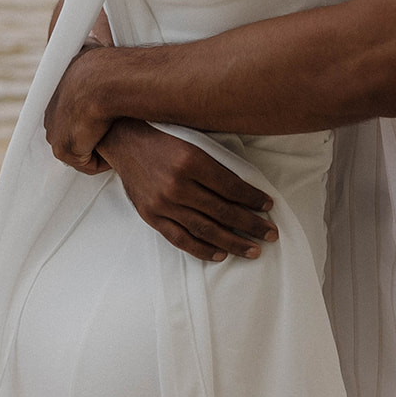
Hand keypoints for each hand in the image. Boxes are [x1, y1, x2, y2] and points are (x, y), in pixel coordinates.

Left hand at [44, 43, 126, 172]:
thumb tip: (93, 37)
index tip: (102, 111)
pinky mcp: (64, 150)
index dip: (86, 114)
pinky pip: (90, 164)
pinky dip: (105, 158)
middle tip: (111, 126)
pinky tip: (114, 139)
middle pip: (73, 133)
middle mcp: (48, 114)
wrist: (103, 79)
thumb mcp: (90, 49)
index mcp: (53, 92)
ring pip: (83, 149)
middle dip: (90, 134)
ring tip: (115, 130)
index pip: (68, 111)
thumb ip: (87, 49)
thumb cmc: (105, 62)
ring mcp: (54, 133)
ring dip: (99, 145)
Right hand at [95, 118, 278, 262]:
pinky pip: (181, 239)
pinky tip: (221, 254)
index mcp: (191, 161)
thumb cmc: (163, 141)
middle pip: (222, 211)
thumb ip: (215, 168)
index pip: (231, 187)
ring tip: (253, 249)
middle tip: (271, 234)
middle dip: (251, 225)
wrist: (124, 143)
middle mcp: (177, 184)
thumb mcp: (192, 145)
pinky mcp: (151, 216)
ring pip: (205, 229)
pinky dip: (202, 249)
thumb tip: (245, 194)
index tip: (269, 207)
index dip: (253, 199)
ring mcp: (163, 204)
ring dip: (233, 242)